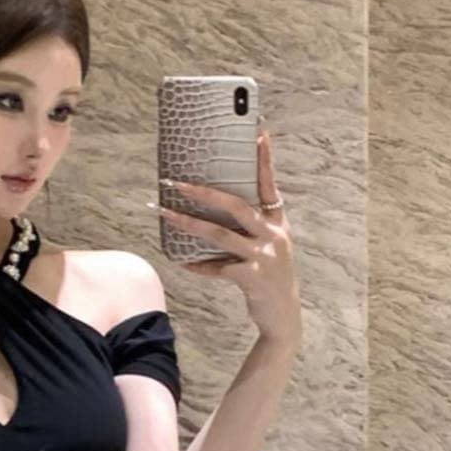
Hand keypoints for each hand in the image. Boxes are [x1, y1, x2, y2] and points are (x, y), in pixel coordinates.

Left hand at [157, 121, 301, 345]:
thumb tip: (216, 212)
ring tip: (166, 214)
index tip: (258, 132)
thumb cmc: (270, 279)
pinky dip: (198, 266)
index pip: (270, 184)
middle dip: (204, 192)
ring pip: (219, 234)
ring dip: (188, 223)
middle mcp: (273, 236)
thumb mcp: (270, 248)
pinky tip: (182, 263)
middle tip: (177, 182)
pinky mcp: (251, 278)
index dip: (264, 159)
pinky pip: (217, 268)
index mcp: (278, 223)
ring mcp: (263, 257)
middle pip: (236, 205)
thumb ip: (253, 230)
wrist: (284, 317)